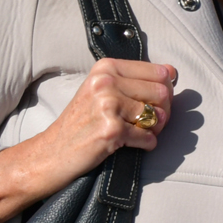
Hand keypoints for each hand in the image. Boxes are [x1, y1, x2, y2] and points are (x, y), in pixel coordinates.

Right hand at [0, 58, 177, 222]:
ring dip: (155, 129)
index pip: (160, 72)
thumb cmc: (80, 123)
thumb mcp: (101, 91)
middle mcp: (106, 83)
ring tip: (138, 133)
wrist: (49, 154)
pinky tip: (132, 144)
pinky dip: (146, 144)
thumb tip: (173, 72)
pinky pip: (149, 137)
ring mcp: (108, 106)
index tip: (154, 102)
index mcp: (106, 68)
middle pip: (163, 93)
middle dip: (163, 111)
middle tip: (148, 123)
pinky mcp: (111, 130)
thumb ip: (134, 80)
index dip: (165, 90)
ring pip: (159, 115)